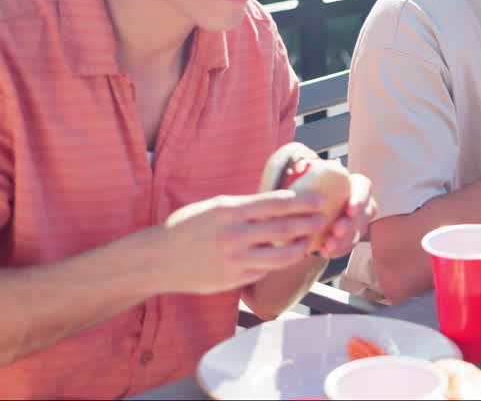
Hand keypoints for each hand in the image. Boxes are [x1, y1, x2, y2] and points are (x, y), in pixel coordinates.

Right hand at [151, 190, 324, 294]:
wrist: (157, 260)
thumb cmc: (185, 228)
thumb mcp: (213, 207)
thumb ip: (243, 208)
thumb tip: (276, 204)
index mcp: (230, 211)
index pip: (276, 203)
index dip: (302, 202)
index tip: (320, 200)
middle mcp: (234, 235)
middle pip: (284, 230)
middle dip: (309, 224)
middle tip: (323, 220)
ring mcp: (235, 260)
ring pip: (280, 257)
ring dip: (299, 249)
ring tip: (307, 243)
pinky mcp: (233, 280)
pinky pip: (263, 272)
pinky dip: (274, 265)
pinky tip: (279, 258)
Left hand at [314, 173, 378, 257]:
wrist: (310, 207)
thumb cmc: (314, 187)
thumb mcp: (312, 176)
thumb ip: (309, 171)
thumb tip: (300, 167)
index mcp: (356, 185)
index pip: (364, 188)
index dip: (360, 199)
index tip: (350, 209)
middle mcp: (362, 204)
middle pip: (364, 214)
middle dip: (351, 224)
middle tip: (337, 230)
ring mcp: (359, 223)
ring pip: (358, 233)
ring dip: (344, 240)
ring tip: (328, 246)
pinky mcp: (351, 238)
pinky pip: (349, 246)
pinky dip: (338, 250)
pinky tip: (325, 251)